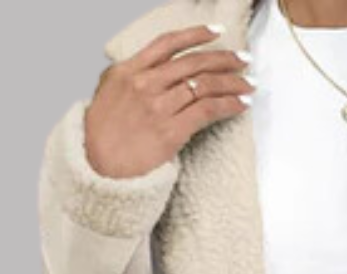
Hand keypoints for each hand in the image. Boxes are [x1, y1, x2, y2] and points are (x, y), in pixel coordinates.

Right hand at [84, 25, 255, 179]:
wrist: (98, 169)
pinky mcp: (171, 131)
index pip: (167, 43)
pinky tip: (241, 104)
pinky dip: (229, 105)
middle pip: (193, 63)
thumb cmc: (101, 137)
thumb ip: (127, 76)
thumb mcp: (106, 94)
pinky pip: (207, 111)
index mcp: (128, 71)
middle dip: (224, 59)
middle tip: (244, 59)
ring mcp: (158, 107)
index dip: (196, 34)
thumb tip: (147, 68)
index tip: (217, 32)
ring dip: (232, 83)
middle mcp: (145, 84)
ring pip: (204, 85)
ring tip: (249, 83)